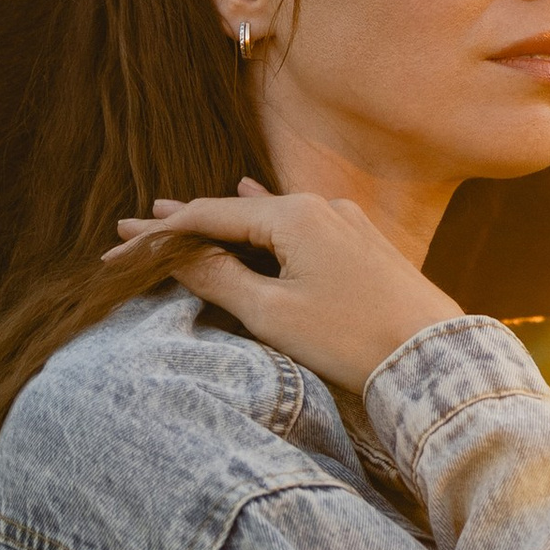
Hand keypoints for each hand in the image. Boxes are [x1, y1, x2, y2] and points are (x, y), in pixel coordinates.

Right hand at [105, 180, 464, 393]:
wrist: (432, 356)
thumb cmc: (351, 337)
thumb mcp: (273, 314)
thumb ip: (222, 279)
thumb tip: (182, 257)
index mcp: (294, 216)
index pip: (209, 217)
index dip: (160, 234)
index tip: (118, 248)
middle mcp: (320, 206)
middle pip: (235, 213)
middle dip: (185, 222)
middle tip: (134, 225)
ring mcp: (344, 222)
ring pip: (266, 217)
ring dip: (222, 220)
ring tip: (178, 213)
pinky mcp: (361, 244)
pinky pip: (297, 224)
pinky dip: (263, 220)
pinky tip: (251, 193)